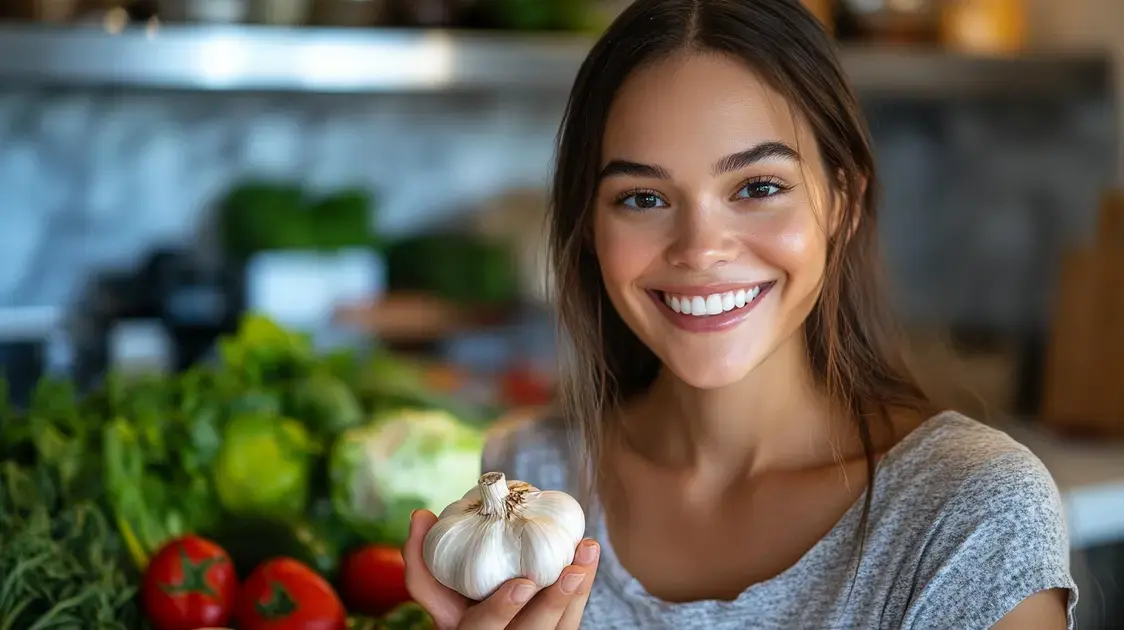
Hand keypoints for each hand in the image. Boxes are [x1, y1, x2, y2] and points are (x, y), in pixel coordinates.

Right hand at [403, 510, 600, 629]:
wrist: (489, 629)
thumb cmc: (455, 609)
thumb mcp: (433, 593)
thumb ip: (420, 559)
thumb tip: (421, 515)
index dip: (502, 609)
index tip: (522, 584)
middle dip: (554, 602)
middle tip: (571, 571)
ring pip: (561, 627)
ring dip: (578, 590)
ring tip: (588, 552)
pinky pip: (571, 617)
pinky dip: (581, 588)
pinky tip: (587, 557)